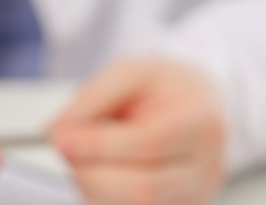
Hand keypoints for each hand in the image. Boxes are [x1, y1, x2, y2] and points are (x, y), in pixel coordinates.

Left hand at [51, 59, 225, 204]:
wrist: (199, 103)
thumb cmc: (165, 86)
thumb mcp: (129, 73)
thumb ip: (92, 100)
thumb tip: (57, 134)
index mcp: (202, 122)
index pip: (147, 144)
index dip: (98, 147)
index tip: (61, 140)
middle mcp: (208, 166)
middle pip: (142, 188)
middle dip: (91, 174)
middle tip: (65, 153)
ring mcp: (198, 195)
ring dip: (95, 190)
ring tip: (83, 162)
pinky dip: (108, 198)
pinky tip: (102, 176)